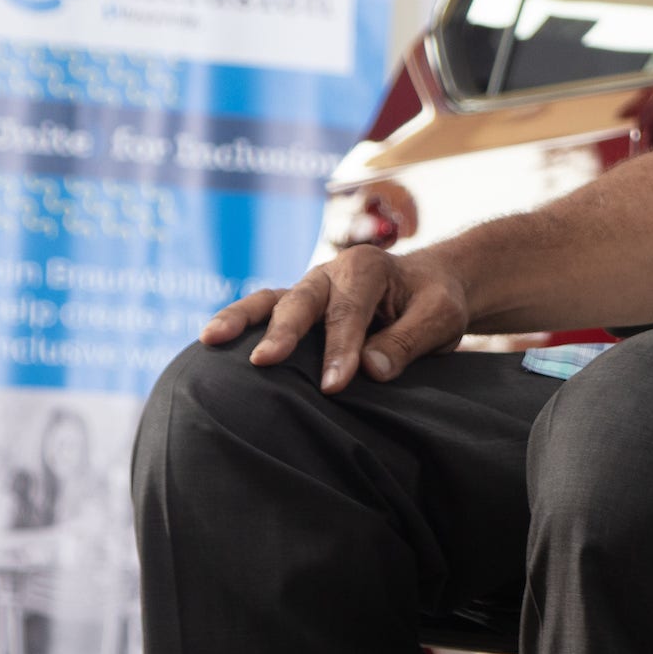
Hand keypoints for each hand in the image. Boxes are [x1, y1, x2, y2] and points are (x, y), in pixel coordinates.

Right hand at [205, 246, 469, 393]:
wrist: (430, 287)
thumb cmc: (436, 303)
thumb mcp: (441, 317)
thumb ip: (409, 340)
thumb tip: (369, 369)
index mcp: (367, 267)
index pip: (349, 312)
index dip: (341, 349)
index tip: (334, 386)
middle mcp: (330, 273)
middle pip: (302, 301)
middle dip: (283, 332)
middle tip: (263, 363)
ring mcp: (309, 289)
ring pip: (270, 300)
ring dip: (240, 320)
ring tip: (211, 340)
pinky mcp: (297, 307)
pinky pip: (264, 312)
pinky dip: (240, 325)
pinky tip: (212, 346)